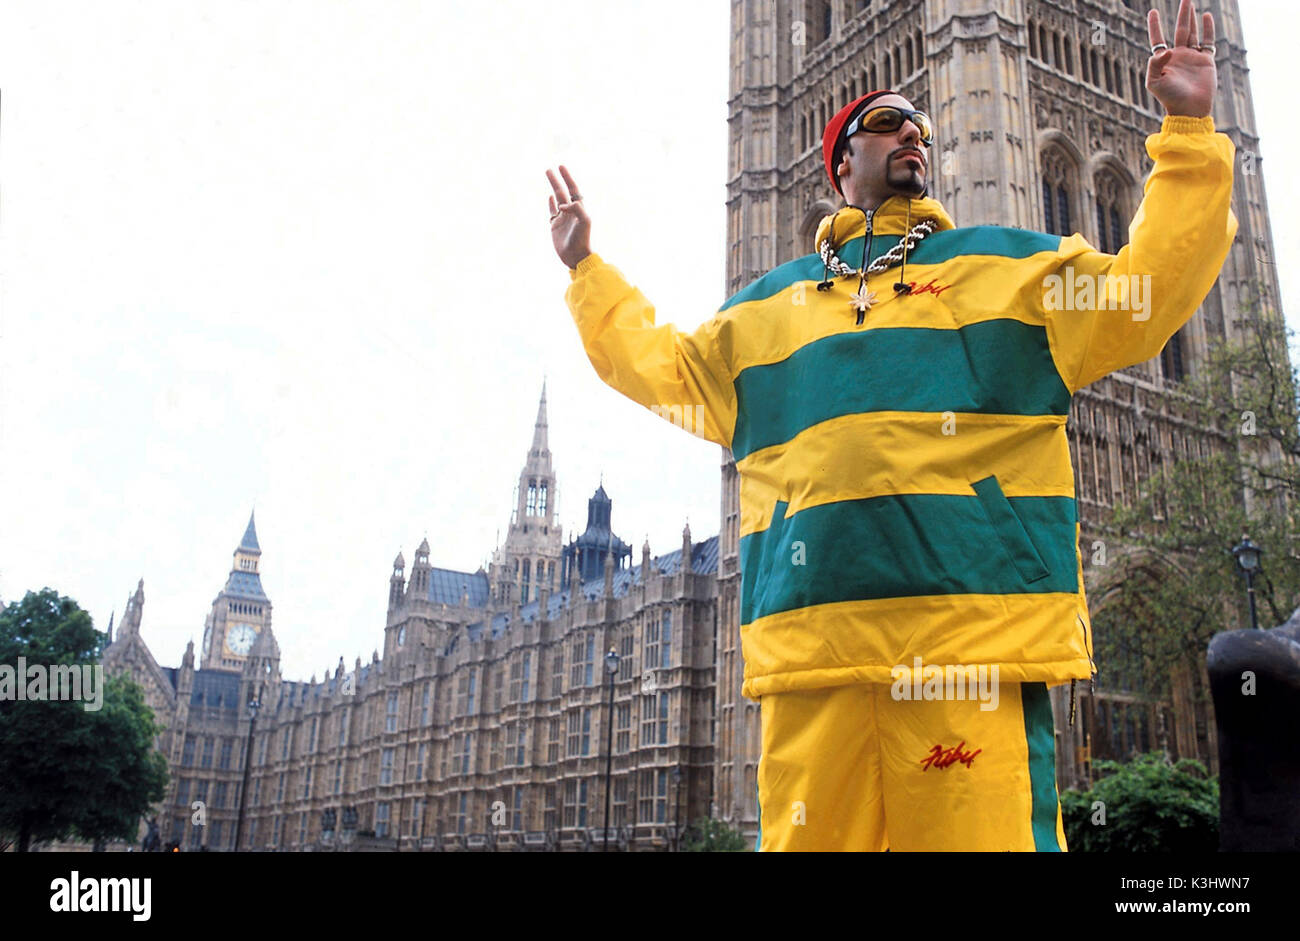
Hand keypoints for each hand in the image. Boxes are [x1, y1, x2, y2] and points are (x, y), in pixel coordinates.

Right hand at [546, 165, 591, 268]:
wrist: (576, 257)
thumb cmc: (582, 240)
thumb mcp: (584, 222)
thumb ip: (576, 209)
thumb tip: (563, 204)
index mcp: (579, 208)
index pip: (573, 189)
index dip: (567, 178)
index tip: (561, 167)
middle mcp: (571, 211)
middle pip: (563, 191)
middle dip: (556, 180)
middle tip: (549, 169)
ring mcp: (563, 218)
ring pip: (557, 199)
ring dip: (553, 188)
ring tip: (548, 177)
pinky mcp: (555, 226)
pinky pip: (552, 212)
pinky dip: (551, 204)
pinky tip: (550, 198)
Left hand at [1147, 0, 1216, 117]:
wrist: (1190, 109)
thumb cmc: (1169, 98)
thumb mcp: (1154, 82)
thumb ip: (1155, 64)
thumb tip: (1166, 49)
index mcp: (1163, 61)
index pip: (1158, 39)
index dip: (1154, 25)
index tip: (1152, 12)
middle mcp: (1178, 56)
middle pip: (1179, 30)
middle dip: (1181, 14)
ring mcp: (1192, 57)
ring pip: (1193, 32)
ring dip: (1191, 18)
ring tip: (1190, 3)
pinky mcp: (1206, 60)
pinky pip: (1207, 41)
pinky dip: (1207, 28)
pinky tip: (1206, 16)